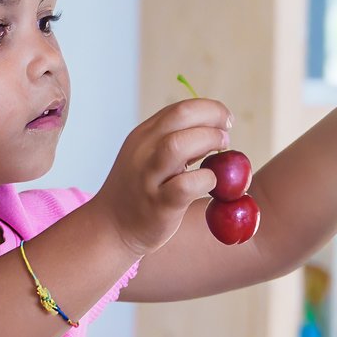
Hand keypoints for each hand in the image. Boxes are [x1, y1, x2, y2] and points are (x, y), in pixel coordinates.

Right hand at [89, 94, 229, 253]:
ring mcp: (149, 177)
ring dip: (209, 141)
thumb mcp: (149, 158)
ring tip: (221, 151)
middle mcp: (143, 151)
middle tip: (226, 136)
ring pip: (179, 145)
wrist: (110, 228)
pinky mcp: (158, 205)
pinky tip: (209, 183)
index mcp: (144, 136)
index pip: (180, 108)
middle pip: (182, 116)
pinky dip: (206, 179)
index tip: (225, 121)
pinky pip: (186, 185)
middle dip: (213, 117)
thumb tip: (214, 130)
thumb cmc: (139, 191)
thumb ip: (175, 141)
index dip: (209, 109)